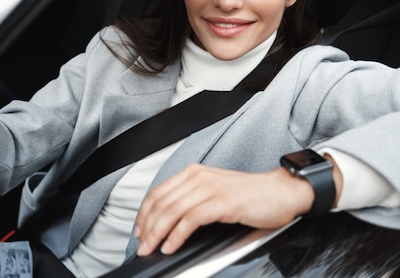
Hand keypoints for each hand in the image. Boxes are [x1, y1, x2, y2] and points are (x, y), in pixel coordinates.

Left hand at [133, 163, 313, 256]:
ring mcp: (211, 188)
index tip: (139, 230)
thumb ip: (192, 201)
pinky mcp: (223, 202)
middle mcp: (199, 177)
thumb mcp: (214, 192)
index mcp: (193, 173)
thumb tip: (169, 223)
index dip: (143, 213)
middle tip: (142, 245)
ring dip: (158, 233)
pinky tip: (172, 245)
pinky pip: (191, 219)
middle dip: (147, 227)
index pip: (158, 192)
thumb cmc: (251, 196)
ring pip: (172, 211)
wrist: (282, 192)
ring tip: (152, 248)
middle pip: (161, 202)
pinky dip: (177, 234)